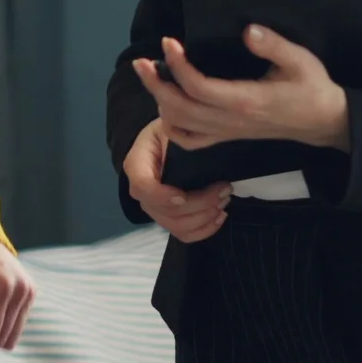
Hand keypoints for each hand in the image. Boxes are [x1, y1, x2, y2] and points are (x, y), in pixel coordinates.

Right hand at [120, 116, 230, 242]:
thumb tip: (192, 153)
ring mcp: (155, 208)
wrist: (170, 141)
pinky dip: (205, 229)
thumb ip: (177, 142)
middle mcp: (142, 192)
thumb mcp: (171, 127)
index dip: (163, 196)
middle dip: (199, 204)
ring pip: (178, 226)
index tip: (183, 196)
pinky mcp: (169, 219)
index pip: (143, 187)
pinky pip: (185, 235)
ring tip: (224, 198)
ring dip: (206, 216)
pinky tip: (219, 215)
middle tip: (224, 188)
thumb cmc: (171, 132)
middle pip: (166, 211)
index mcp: (137, 166)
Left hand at [134, 27, 349, 151]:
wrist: (324, 122)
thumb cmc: (312, 87)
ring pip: (182, 125)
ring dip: (160, 101)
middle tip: (142, 61)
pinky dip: (173, 127)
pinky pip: (192, 141)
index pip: (199, 87)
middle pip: (180, 108)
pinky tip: (167, 107)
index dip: (178, 65)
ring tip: (151, 76)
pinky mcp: (228, 137)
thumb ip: (273, 45)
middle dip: (156, 84)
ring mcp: (228, 132)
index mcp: (246, 101)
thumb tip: (247, 30)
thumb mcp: (301, 60)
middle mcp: (231, 121)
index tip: (169, 42)